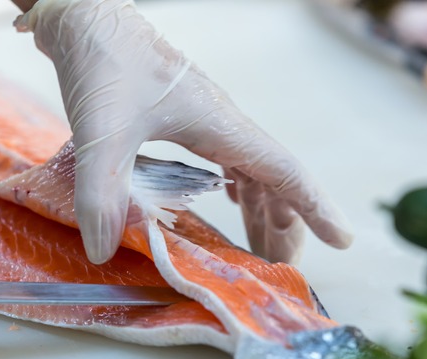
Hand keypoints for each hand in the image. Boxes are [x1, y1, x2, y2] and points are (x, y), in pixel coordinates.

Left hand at [15, 0, 352, 263]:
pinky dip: (237, 188)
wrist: (86, 18)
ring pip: (250, 169)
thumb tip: (102, 253)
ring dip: (262, 209)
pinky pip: (226, 158)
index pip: (283, 171)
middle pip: (273, 177)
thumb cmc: (104, 62)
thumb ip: (101, 194)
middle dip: (286, 223)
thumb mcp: (100, 132)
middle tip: (285, 267)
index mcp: (219, 124)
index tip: (341, 241)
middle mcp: (221, 121)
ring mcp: (205, 118)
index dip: (314, 208)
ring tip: (261, 247)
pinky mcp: (182, 116)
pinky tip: (229, 201)